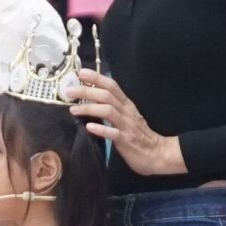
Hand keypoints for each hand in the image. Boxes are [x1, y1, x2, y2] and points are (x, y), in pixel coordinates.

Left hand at [68, 69, 184, 175]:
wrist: (157, 152)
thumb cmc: (138, 134)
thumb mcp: (126, 116)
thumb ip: (111, 107)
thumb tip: (90, 98)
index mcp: (126, 104)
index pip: (112, 85)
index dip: (96, 78)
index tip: (80, 72)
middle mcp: (126, 112)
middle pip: (106, 95)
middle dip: (87, 91)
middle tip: (69, 91)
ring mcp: (126, 125)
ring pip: (108, 111)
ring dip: (90, 108)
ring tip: (73, 109)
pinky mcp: (126, 140)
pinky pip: (113, 133)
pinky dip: (101, 129)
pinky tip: (89, 127)